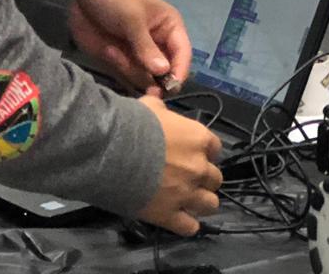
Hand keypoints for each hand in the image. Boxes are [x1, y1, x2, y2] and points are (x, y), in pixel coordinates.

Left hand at [69, 0, 191, 93]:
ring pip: (147, 77)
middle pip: (167, 71)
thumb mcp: (132, 19)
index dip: (179, 71)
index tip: (171, 88)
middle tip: (140, 79)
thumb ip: (146, 47)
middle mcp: (159, 43)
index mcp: (169, 26)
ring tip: (114, 51)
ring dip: (132, 70)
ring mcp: (140, 54)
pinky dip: (120, 70)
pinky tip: (109, 51)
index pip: (182, 53)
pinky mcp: (122, 61)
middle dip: (155, 78)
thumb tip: (164, 72)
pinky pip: (128, 77)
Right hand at [136, 94, 221, 235]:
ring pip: (210, 205)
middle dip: (204, 179)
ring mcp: (186, 193)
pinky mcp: (170, 215)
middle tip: (188, 179)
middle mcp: (199, 167)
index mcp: (198, 139)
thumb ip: (160, 107)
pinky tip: (179, 220)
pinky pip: (189, 227)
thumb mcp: (149, 106)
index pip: (216, 149)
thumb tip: (156, 100)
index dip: (206, 153)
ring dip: (201, 203)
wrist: (112, 152)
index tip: (195, 155)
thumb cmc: (133, 124)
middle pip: (215, 179)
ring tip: (188, 202)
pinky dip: (187, 225)